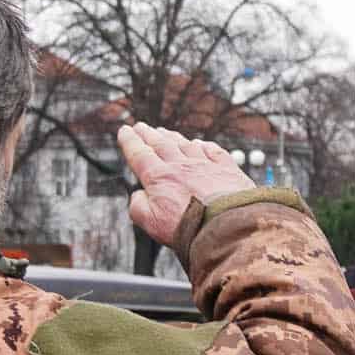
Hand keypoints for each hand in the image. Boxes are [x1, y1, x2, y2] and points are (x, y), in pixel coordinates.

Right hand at [117, 124, 257, 248]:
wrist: (229, 226)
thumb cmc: (191, 228)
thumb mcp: (150, 223)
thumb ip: (138, 207)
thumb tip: (137, 196)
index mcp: (160, 178)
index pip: (140, 154)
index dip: (130, 142)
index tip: (125, 131)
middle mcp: (181, 166)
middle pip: (161, 145)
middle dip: (148, 134)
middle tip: (140, 126)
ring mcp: (205, 166)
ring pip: (185, 145)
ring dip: (173, 137)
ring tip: (165, 132)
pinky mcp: (227, 170)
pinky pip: (213, 151)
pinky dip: (204, 146)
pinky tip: (201, 144)